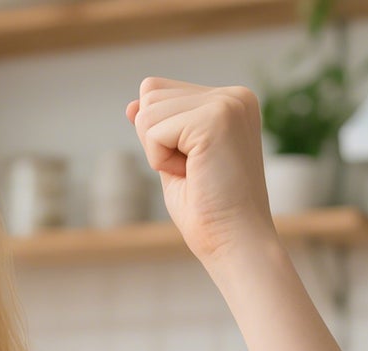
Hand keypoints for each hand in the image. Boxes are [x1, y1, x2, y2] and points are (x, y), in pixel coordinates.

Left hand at [126, 78, 278, 269]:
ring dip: (159, 154)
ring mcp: (228, 102)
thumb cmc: (207, 212)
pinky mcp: (216, 117)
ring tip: (195, 174)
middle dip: (156, 143)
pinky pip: (153, 132)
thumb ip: (158, 129)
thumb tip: (132, 105)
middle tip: (193, 173)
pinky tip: (193, 175)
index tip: (193, 167)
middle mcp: (233, 94)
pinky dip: (161, 162)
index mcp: (228, 101)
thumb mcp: (174, 161)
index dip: (158, 137)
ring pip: (148, 112)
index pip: (159, 92)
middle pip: (150, 96)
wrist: (235, 241)